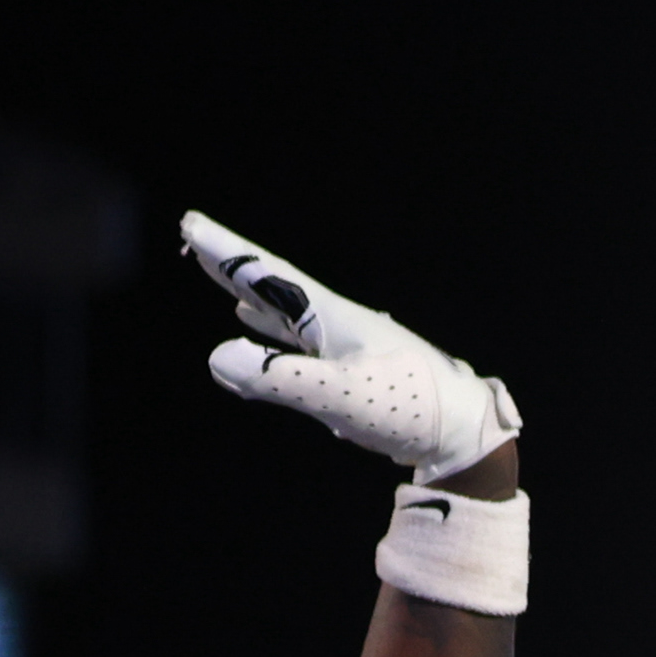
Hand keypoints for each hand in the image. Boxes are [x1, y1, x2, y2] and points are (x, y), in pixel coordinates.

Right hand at [183, 211, 519, 480]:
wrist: (463, 433)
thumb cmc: (409, 409)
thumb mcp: (339, 396)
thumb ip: (277, 380)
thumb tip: (218, 357)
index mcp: (332, 318)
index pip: (270, 276)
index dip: (229, 254)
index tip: (192, 224)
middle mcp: (336, 323)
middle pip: (274, 285)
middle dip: (233, 264)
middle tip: (193, 235)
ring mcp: (344, 346)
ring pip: (286, 311)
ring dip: (252, 292)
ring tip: (221, 275)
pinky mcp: (352, 370)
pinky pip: (298, 341)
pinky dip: (272, 330)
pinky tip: (258, 326)